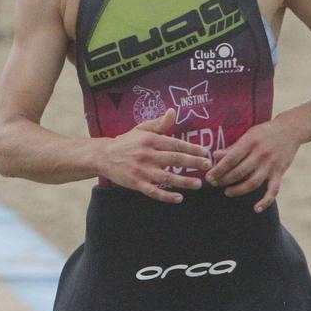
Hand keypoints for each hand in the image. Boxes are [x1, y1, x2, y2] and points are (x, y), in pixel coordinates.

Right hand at [97, 108, 211, 202]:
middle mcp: (147, 154)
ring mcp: (141, 170)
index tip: (205, 153)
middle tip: (207, 166)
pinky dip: (166, 196)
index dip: (192, 149)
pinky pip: (153, 192)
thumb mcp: (141, 129)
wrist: (103, 156)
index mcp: (150, 140)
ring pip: (166, 178)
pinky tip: (179, 198)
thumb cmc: (126, 142)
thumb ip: (159, 123)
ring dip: (184, 181)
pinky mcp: (136, 183)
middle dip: (193, 163)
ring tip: (198, 184)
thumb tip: (173, 112)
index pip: (175, 144)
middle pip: (174, 160)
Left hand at [206, 118, 299, 212]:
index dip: (218, 169)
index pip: (231, 158)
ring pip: (253, 182)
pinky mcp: (280, 172)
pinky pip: (273, 190)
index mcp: (250, 142)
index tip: (208, 177)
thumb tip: (214, 156)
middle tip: (214, 184)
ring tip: (227, 192)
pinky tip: (256, 209)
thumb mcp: (248, 135)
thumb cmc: (265, 132)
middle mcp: (260, 154)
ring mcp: (271, 164)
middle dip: (224, 180)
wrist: (291, 129)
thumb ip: (232, 147)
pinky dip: (265, 201)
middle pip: (240, 172)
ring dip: (238, 190)